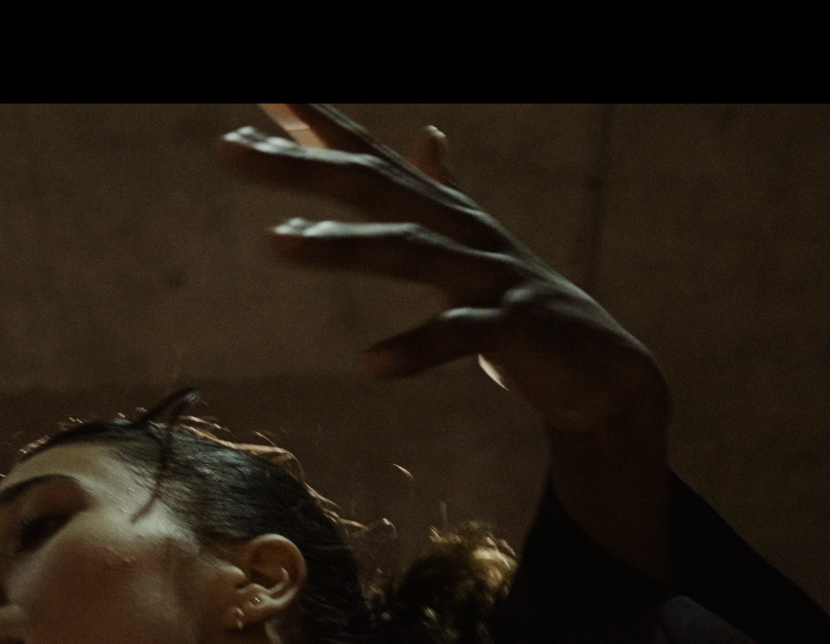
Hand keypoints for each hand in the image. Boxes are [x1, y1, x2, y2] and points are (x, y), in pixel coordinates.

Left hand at [218, 103, 666, 436]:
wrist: (602, 367)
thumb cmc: (520, 302)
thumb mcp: (473, 242)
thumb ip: (442, 188)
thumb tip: (427, 133)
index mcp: (443, 210)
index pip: (369, 154)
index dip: (316, 121)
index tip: (263, 91)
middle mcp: (461, 228)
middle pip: (371, 185)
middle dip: (298, 165)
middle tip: (227, 150)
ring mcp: (489, 274)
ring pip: (406, 250)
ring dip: (338, 245)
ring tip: (272, 241)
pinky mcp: (513, 328)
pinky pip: (458, 337)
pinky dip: (415, 350)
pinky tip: (369, 366)